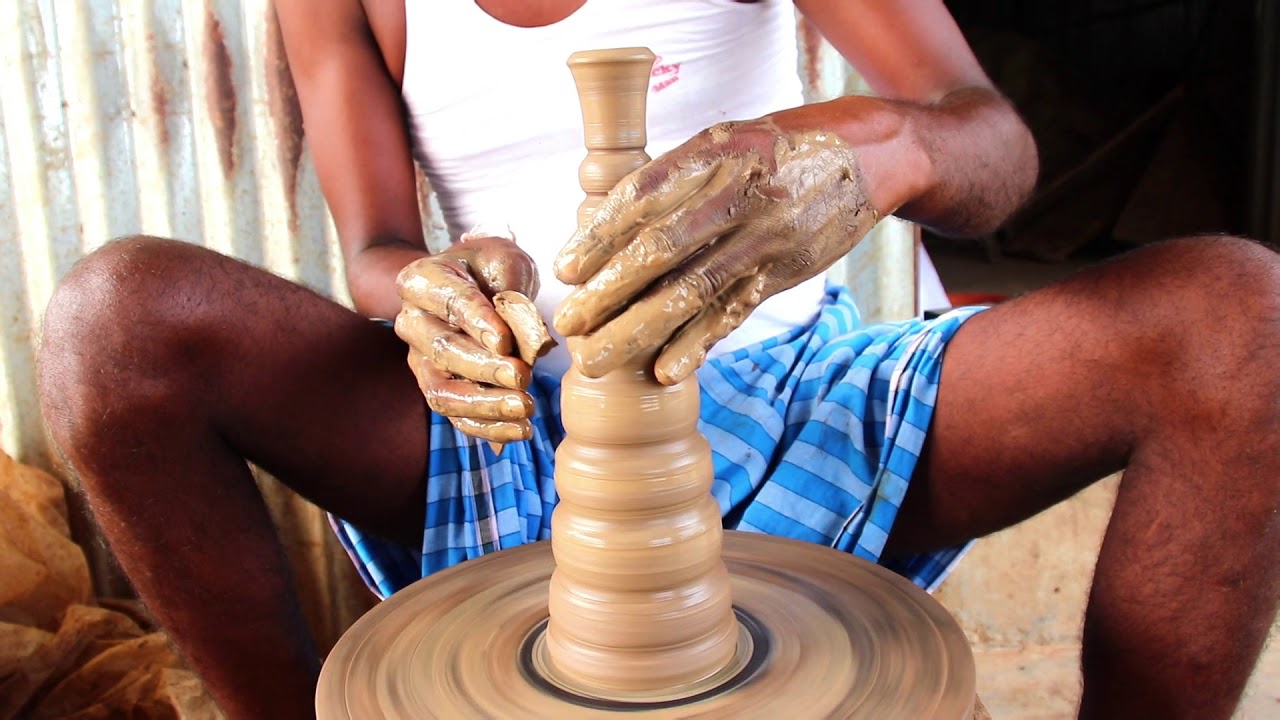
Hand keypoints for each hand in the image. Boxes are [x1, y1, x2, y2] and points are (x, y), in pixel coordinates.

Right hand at [395, 233, 548, 441]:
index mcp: (422, 281)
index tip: (505, 341)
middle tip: (523, 377)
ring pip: (442, 392)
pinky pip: (456, 416)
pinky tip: (521, 430)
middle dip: (484, 369)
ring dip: (486, 405)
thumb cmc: (492, 269)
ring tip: (526, 408)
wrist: (477, 282)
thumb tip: (533, 348)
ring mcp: (420, 360)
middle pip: (442, 351)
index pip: (449, 302)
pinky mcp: (437, 387)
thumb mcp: (508, 265)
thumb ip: (516, 299)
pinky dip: (488, 427)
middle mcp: (412, 322)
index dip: (476, 322)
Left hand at [552, 117, 880, 383]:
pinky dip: (698, 344)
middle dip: (607, 293)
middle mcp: (736, 195)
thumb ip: (676, 177)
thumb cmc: (781, 146)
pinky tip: (665, 371)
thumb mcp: (727, 139)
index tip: (565, 269)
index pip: (642, 197)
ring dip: (636, 330)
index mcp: (712, 153)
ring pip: (690, 291)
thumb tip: (606, 223)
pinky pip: (733, 313)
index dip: (599, 236)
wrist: (868, 155)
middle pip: (659, 251)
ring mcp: (762, 239)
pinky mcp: (784, 272)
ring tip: (596, 359)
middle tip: (569, 325)